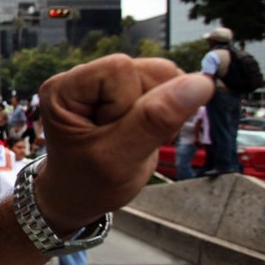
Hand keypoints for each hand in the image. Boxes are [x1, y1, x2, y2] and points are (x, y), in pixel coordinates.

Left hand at [34, 55, 213, 232]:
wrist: (80, 196)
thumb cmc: (88, 183)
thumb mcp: (119, 160)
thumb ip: (155, 121)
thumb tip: (200, 83)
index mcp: (64, 89)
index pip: (120, 69)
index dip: (133, 103)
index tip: (115, 135)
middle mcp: (82, 77)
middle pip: (148, 69)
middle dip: (152, 108)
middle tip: (129, 142)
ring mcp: (104, 83)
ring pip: (163, 77)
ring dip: (161, 113)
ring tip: (136, 139)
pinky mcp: (123, 90)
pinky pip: (166, 88)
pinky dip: (164, 115)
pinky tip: (143, 133)